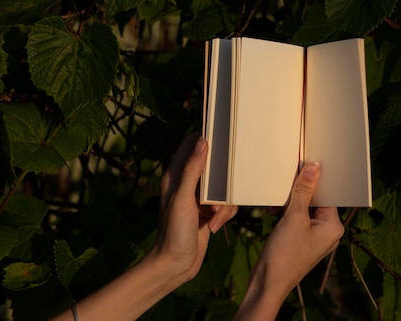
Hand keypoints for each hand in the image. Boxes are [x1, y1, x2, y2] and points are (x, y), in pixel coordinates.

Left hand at [51, 135, 236, 320]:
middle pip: (213, 166)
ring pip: (223, 187)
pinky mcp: (209, 211)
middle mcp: (187, 183)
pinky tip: (215, 227)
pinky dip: (225, 215)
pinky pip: (226, 204)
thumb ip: (193, 169)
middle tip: (223, 188)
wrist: (175, 264)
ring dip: (224, 203)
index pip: (189, 144)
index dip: (204, 137)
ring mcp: (199, 198)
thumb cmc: (174, 231)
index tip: (222, 136)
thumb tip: (202, 141)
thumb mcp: (183, 198)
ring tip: (214, 216)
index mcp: (175, 175)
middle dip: (222, 179)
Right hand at [234, 162, 343, 319]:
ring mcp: (314, 237)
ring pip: (304, 209)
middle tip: (286, 185)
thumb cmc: (285, 254)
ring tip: (277, 205)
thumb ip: (303, 191)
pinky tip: (274, 213)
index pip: (328, 194)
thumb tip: (313, 168)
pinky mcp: (301, 240)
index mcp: (334, 227)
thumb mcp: (294, 217)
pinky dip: (286, 213)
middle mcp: (328, 232)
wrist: (268, 282)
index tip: (303, 168)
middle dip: (299, 193)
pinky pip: (296, 219)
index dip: (315, 181)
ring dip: (290, 203)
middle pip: (316, 200)